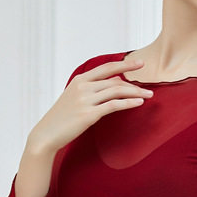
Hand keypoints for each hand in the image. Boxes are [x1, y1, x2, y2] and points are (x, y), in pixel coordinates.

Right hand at [28, 58, 153, 152]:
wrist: (46, 134)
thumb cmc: (62, 118)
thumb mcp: (74, 98)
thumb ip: (90, 90)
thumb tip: (112, 86)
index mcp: (80, 80)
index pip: (106, 68)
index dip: (124, 64)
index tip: (139, 63)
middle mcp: (83, 87)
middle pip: (114, 79)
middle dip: (134, 81)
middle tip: (150, 84)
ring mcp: (85, 100)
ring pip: (116, 91)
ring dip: (135, 93)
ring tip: (148, 95)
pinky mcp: (89, 114)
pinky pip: (113, 105)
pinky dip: (128, 103)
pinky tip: (139, 103)